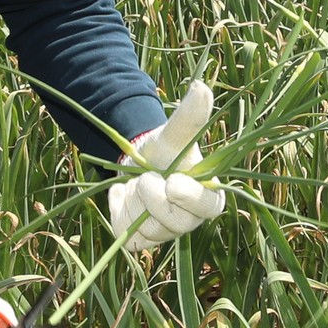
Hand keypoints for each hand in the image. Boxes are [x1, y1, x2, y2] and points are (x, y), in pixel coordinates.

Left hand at [107, 79, 228, 250]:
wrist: (138, 164)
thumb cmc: (165, 150)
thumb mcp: (174, 133)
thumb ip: (190, 117)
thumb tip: (201, 87)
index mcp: (208, 196)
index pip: (209, 207)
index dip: (190, 198)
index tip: (171, 181)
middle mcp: (190, 221)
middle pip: (175, 222)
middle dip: (153, 197)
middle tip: (145, 178)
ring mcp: (165, 234)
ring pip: (148, 229)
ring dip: (135, 201)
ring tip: (137, 182)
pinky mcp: (142, 240)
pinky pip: (126, 233)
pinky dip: (118, 209)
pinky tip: (122, 193)